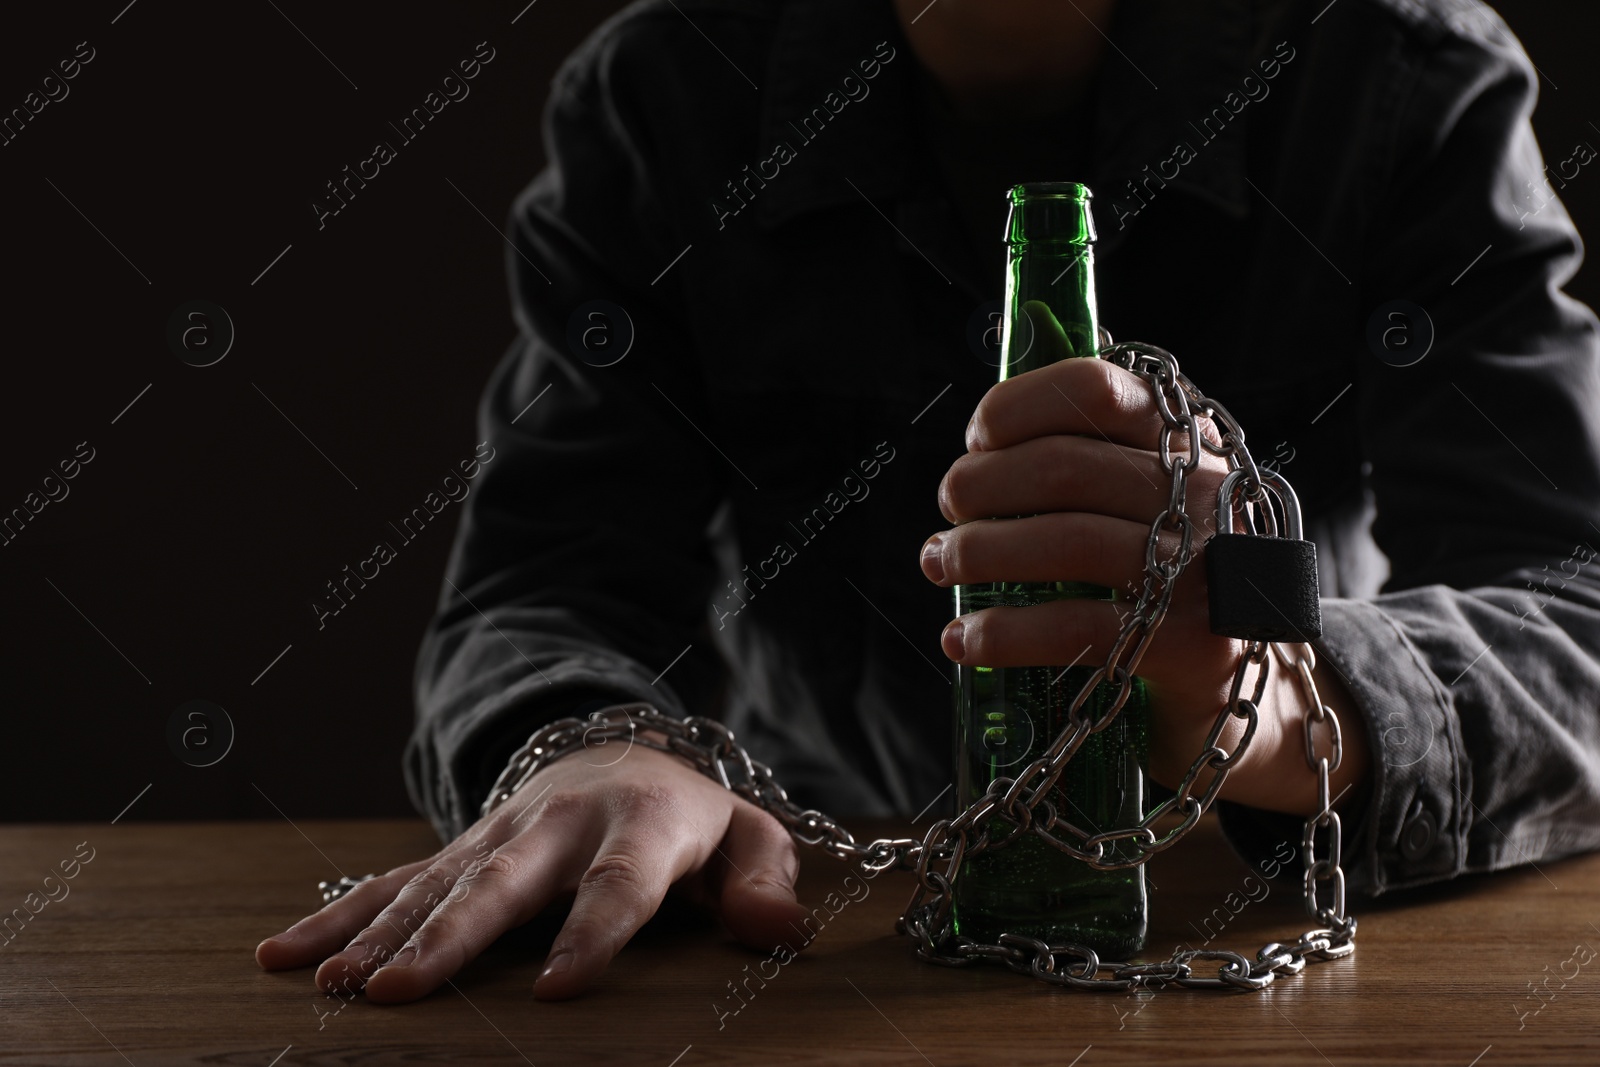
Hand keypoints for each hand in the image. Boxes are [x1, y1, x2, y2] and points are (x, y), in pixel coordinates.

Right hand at [255, 739, 811, 1001]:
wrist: (621, 754)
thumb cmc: (691, 819)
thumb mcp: (749, 838)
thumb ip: (764, 880)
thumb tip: (776, 930)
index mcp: (641, 825)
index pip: (619, 886)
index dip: (593, 934)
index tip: (559, 990)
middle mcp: (559, 824)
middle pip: (503, 882)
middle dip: (452, 937)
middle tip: (400, 992)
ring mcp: (500, 833)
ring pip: (435, 882)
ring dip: (380, 933)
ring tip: (336, 986)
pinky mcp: (459, 847)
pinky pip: (394, 880)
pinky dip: (338, 915)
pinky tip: (284, 955)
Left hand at [921, 356, 1367, 815]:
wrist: (1250, 689)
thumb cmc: (1170, 578)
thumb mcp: (1149, 503)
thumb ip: (1088, 458)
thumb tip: (979, 451)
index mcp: (1189, 442)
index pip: (1097, 390)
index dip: (1018, 406)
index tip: (977, 440)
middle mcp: (1207, 494)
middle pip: (1065, 466)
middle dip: (982, 486)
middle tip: (949, 511)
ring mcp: (1206, 568)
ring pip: (1064, 542)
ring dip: (979, 552)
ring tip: (940, 563)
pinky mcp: (1192, 643)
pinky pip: (1074, 626)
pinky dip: (1003, 632)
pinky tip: (964, 640)